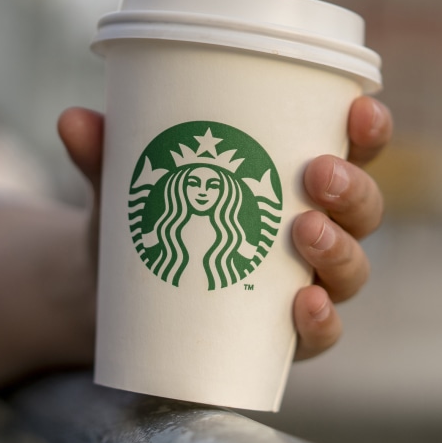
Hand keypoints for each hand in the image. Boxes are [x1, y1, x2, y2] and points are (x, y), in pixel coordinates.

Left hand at [58, 97, 391, 362]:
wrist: (119, 297)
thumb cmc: (147, 218)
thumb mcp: (129, 183)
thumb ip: (106, 154)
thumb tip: (73, 119)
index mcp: (294, 178)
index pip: (351, 151)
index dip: (368, 131)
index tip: (359, 109)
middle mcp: (313, 229)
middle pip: (363, 210)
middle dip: (353, 190)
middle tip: (317, 173)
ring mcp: (303, 282)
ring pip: (352, 268)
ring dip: (341, 250)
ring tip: (304, 232)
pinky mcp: (281, 332)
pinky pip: (320, 332)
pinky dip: (320, 322)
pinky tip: (304, 305)